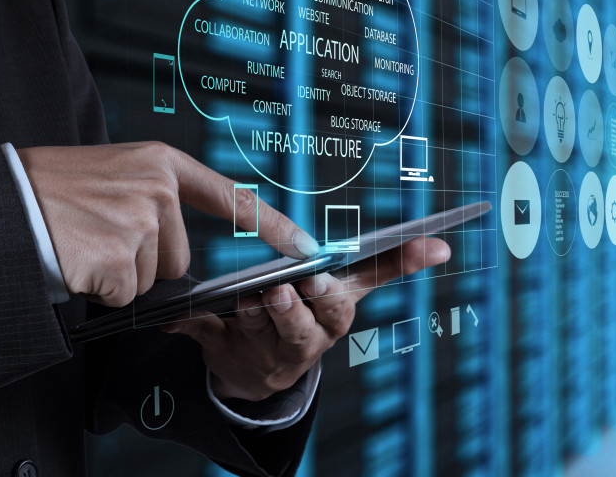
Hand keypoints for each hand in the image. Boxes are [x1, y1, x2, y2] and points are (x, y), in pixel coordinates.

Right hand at [17, 142, 318, 306]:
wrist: (3, 204)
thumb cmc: (48, 190)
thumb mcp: (110, 174)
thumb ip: (150, 197)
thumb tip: (172, 242)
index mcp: (159, 163)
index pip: (229, 197)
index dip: (271, 225)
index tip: (306, 245)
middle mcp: (158, 188)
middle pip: (178, 257)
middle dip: (142, 259)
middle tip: (98, 234)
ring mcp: (141, 223)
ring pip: (151, 279)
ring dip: (119, 273)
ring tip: (83, 242)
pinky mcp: (121, 258)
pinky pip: (125, 294)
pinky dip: (100, 288)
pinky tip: (77, 260)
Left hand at [162, 236, 450, 400]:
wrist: (263, 372)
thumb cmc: (308, 314)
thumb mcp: (347, 290)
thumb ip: (389, 264)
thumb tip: (441, 244)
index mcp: (331, 317)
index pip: (342, 303)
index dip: (331, 294)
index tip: (318, 280)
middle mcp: (302, 339)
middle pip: (300, 324)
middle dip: (291, 307)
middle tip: (281, 289)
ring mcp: (263, 350)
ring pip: (256, 327)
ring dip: (249, 311)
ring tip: (242, 296)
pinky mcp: (226, 354)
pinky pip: (205, 336)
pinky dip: (190, 327)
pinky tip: (173, 320)